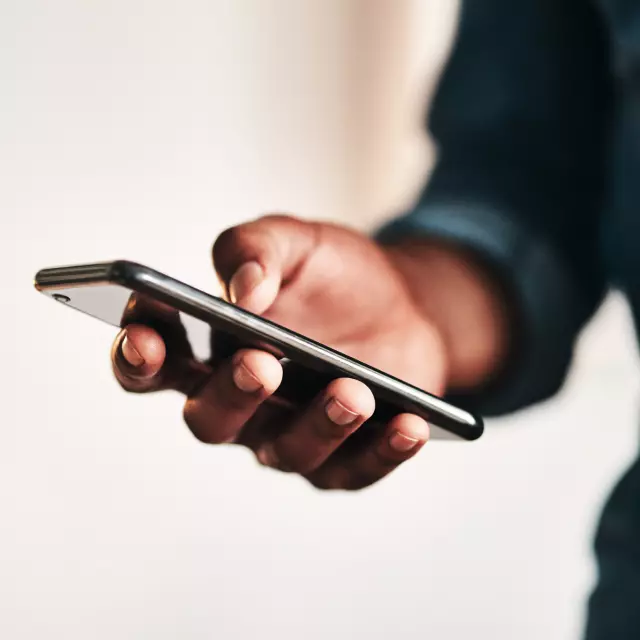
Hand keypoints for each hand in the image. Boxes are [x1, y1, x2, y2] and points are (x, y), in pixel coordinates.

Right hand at [111, 215, 499, 489]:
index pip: (156, 363)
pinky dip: (382, 450)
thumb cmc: (334, 276)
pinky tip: (407, 425)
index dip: (138, 355)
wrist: (402, 304)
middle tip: (260, 364)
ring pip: (285, 450)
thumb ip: (256, 249)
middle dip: (230, 395)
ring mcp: (291, 434)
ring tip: (351, 392)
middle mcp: (241, 403)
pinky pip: (357, 468)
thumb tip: (241, 288)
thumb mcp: (297, 241)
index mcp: (212, 349)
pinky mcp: (345, 457)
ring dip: (317, 424)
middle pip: (210, 419)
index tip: (145, 337)